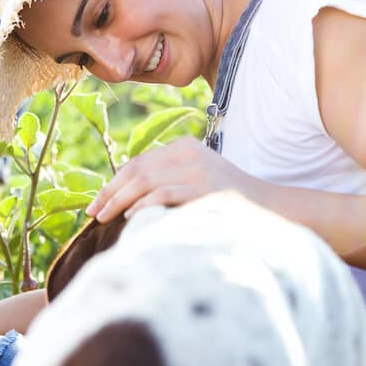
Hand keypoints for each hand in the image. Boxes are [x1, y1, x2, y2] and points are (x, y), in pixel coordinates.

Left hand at [86, 137, 265, 222]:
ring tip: (104, 217)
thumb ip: (168, 181)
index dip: (113, 183)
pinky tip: (130, 217)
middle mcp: (189, 153)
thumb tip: (125, 199)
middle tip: (93, 213)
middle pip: (137, 170)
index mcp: (185, 147)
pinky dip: (144, 204)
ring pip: (145, 181)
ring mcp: (198, 169)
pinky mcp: (205, 187)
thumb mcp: (196, 182)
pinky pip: (165, 193)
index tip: (96, 203)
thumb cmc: (229, 203)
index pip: (139, 162)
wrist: (272, 209)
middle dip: (110, 192)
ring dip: (119, 201)